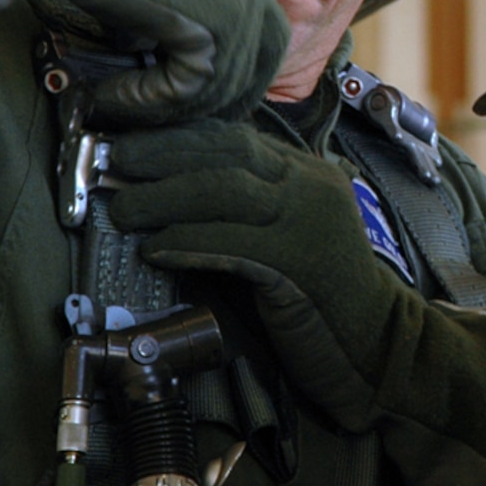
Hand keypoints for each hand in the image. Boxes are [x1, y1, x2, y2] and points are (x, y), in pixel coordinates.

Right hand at [60, 0, 285, 125]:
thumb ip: (179, 21)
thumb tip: (168, 66)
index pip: (268, 38)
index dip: (243, 75)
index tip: (210, 99)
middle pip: (259, 65)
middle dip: (222, 100)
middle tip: (176, 118)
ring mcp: (237, 5)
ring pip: (220, 84)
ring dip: (169, 104)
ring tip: (123, 102)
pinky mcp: (210, 27)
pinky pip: (188, 86)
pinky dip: (146, 97)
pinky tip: (113, 93)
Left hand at [109, 121, 485, 485]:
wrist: (376, 349)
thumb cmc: (316, 302)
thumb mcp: (278, 240)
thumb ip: (238, 214)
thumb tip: (160, 198)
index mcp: (304, 172)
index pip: (231, 136)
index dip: (172, 136)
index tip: (124, 140)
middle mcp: (310, 184)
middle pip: (224, 150)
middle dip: (159, 153)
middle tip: (109, 164)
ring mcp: (310, 219)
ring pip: (225, 187)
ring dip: (162, 197)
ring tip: (121, 210)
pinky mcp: (303, 262)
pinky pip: (234, 242)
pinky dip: (188, 242)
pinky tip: (154, 250)